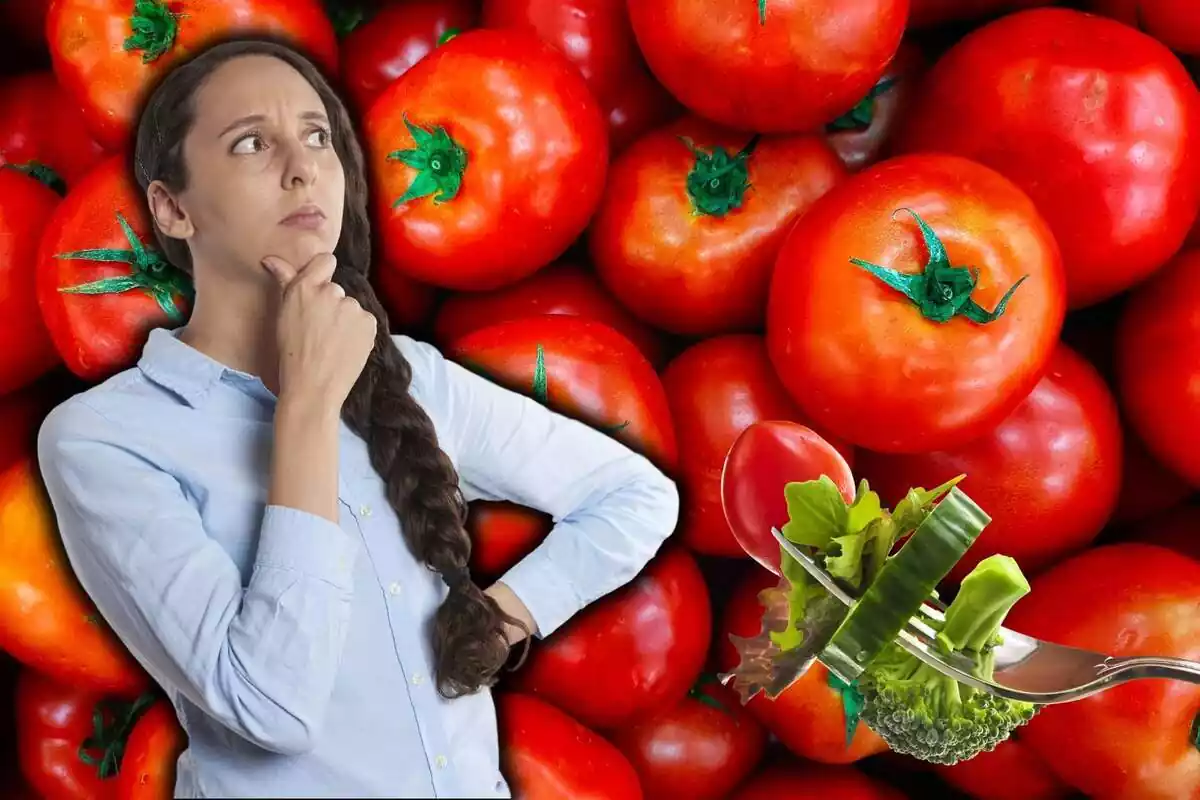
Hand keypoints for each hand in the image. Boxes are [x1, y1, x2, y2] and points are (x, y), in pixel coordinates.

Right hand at [262, 252, 376, 407]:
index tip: (319, 290)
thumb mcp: (283, 314)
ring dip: (345, 320)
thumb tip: (271, 259)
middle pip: (337, 290)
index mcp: (305, 287)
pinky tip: (345, 347)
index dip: (323, 273)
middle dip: (331, 305)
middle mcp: (331, 292)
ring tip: (332, 343)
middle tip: (320, 330)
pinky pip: (364, 322)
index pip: (326, 261)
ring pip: (351, 308)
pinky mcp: (369, 322)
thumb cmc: (292, 352)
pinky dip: (358, 333)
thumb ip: (284, 281)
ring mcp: (352, 307)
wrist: (313, 386)